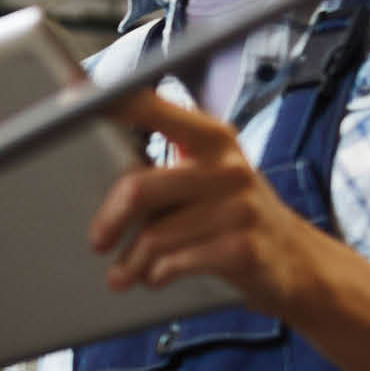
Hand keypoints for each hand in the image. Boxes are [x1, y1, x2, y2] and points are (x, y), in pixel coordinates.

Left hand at [94, 91, 332, 318]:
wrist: (299, 263)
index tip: (70, 93)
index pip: (151, 108)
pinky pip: (174, 264)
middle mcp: (227, 165)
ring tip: (124, 273)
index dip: (108, 100)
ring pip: (153, 235)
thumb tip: (90, 163)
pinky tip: (155, 277)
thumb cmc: (234, 215)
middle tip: (97, 242)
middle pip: (138, 187)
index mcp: (210, 138)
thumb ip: (161, 165)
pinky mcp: (242, 248)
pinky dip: (156, 275)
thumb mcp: (207, 176)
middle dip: (109, 221)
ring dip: (131, 262)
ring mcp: (239, 207)